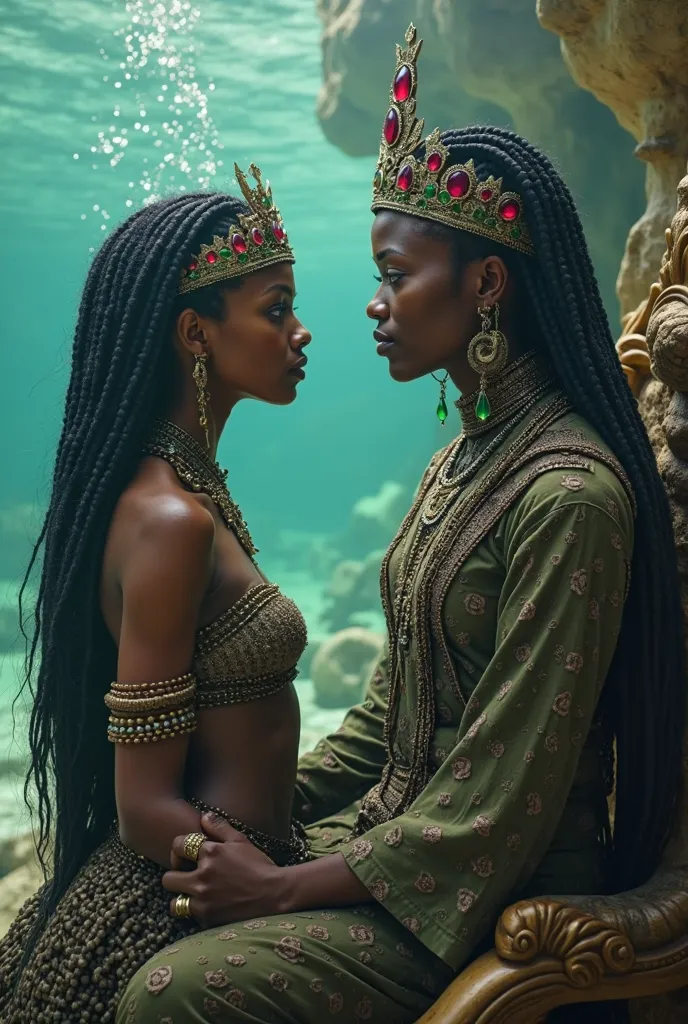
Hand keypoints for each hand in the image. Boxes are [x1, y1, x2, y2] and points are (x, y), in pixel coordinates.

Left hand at [163, 813, 288, 927]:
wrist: (276, 894)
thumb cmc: (260, 866)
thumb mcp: (241, 841)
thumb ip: (220, 827)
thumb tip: (203, 816)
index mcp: (210, 853)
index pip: (177, 846)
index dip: (179, 850)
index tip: (186, 855)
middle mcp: (202, 876)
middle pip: (168, 878)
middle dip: (175, 876)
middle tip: (186, 877)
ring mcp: (203, 900)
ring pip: (174, 903)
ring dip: (182, 899)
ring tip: (194, 895)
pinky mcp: (208, 919)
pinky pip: (191, 917)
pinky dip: (197, 913)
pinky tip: (211, 906)